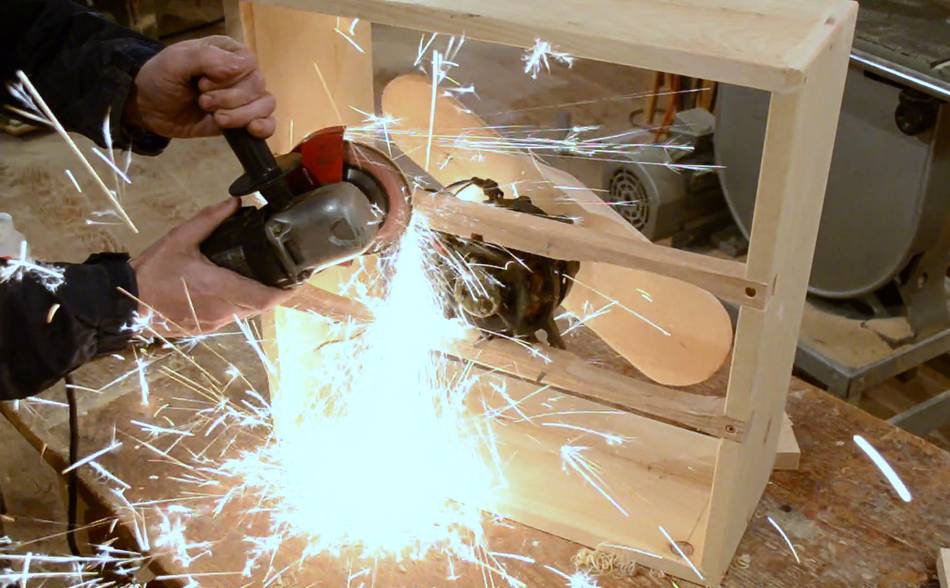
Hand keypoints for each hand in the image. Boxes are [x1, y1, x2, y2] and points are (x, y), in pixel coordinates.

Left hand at [125, 35, 275, 138]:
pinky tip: (251, 130)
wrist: (149, 109)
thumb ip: (207, 58)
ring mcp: (244, 98)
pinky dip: (264, 128)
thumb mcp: (175, 62)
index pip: (248, 62)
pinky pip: (269, 123)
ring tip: (217, 119)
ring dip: (242, 115)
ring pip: (265, 105)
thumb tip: (243, 67)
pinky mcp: (243, 120)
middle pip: (257, 85)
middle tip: (202, 102)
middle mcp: (240, 73)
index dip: (230, 77)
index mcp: (227, 52)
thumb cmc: (161, 78)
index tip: (202, 83)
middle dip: (230, 99)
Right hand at [130, 199, 291, 336]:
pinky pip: (231, 317)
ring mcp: (213, 322)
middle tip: (283, 273)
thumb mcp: (180, 238)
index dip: (286, 291)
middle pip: (261, 306)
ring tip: (262, 277)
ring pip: (247, 313)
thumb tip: (235, 202)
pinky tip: (233, 289)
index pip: (265, 297)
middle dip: (275, 291)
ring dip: (256, 297)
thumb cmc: (152, 272)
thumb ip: (210, 220)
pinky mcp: (204, 328)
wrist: (124, 303)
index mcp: (219, 287)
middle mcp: (222, 310)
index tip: (298, 279)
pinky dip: (238, 304)